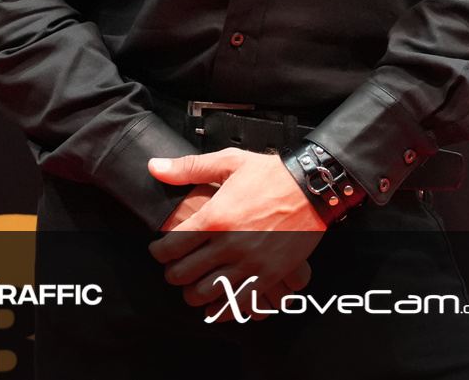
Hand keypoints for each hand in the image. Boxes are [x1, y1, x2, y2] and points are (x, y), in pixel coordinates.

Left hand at [147, 150, 326, 313]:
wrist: (313, 188)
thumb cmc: (272, 174)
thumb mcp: (229, 162)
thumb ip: (188, 168)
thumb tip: (156, 167)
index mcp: (215, 217)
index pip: (170, 247)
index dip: (158, 252)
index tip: (159, 250)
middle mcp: (228, 244)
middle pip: (183, 274)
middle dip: (172, 273)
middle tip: (174, 268)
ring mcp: (248, 263)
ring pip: (205, 293)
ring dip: (194, 291)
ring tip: (194, 284)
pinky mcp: (267, 275)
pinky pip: (237, 303)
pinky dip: (222, 307)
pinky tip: (217, 301)